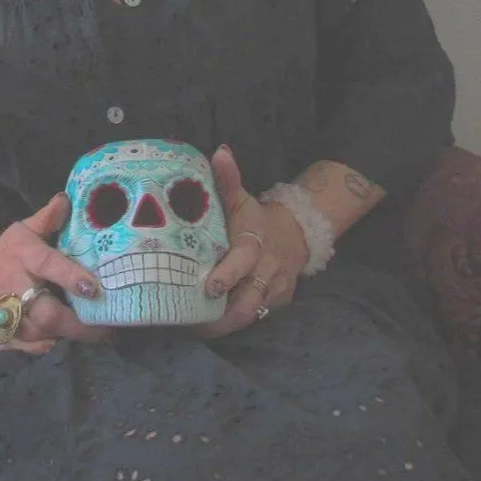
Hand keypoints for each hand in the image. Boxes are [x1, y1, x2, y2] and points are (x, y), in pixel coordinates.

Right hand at [0, 193, 111, 353]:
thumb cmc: (3, 253)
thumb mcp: (21, 230)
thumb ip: (47, 219)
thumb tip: (67, 200)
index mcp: (23, 256)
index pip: (48, 265)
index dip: (70, 276)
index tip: (94, 288)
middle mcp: (13, 287)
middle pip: (46, 313)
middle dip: (77, 325)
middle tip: (107, 330)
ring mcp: (4, 315)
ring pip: (40, 334)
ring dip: (68, 337)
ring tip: (96, 337)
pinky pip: (27, 348)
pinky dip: (46, 348)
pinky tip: (65, 343)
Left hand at [191, 145, 308, 338]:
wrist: (293, 236)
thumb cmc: (255, 219)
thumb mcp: (242, 199)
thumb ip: (228, 180)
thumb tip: (219, 152)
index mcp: (255, 243)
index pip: (244, 261)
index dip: (227, 275)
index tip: (208, 287)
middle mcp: (266, 272)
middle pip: (246, 304)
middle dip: (218, 318)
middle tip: (186, 322)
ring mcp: (272, 292)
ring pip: (247, 317)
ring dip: (219, 326)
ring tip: (189, 328)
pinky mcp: (274, 306)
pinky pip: (251, 320)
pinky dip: (228, 326)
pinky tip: (204, 328)